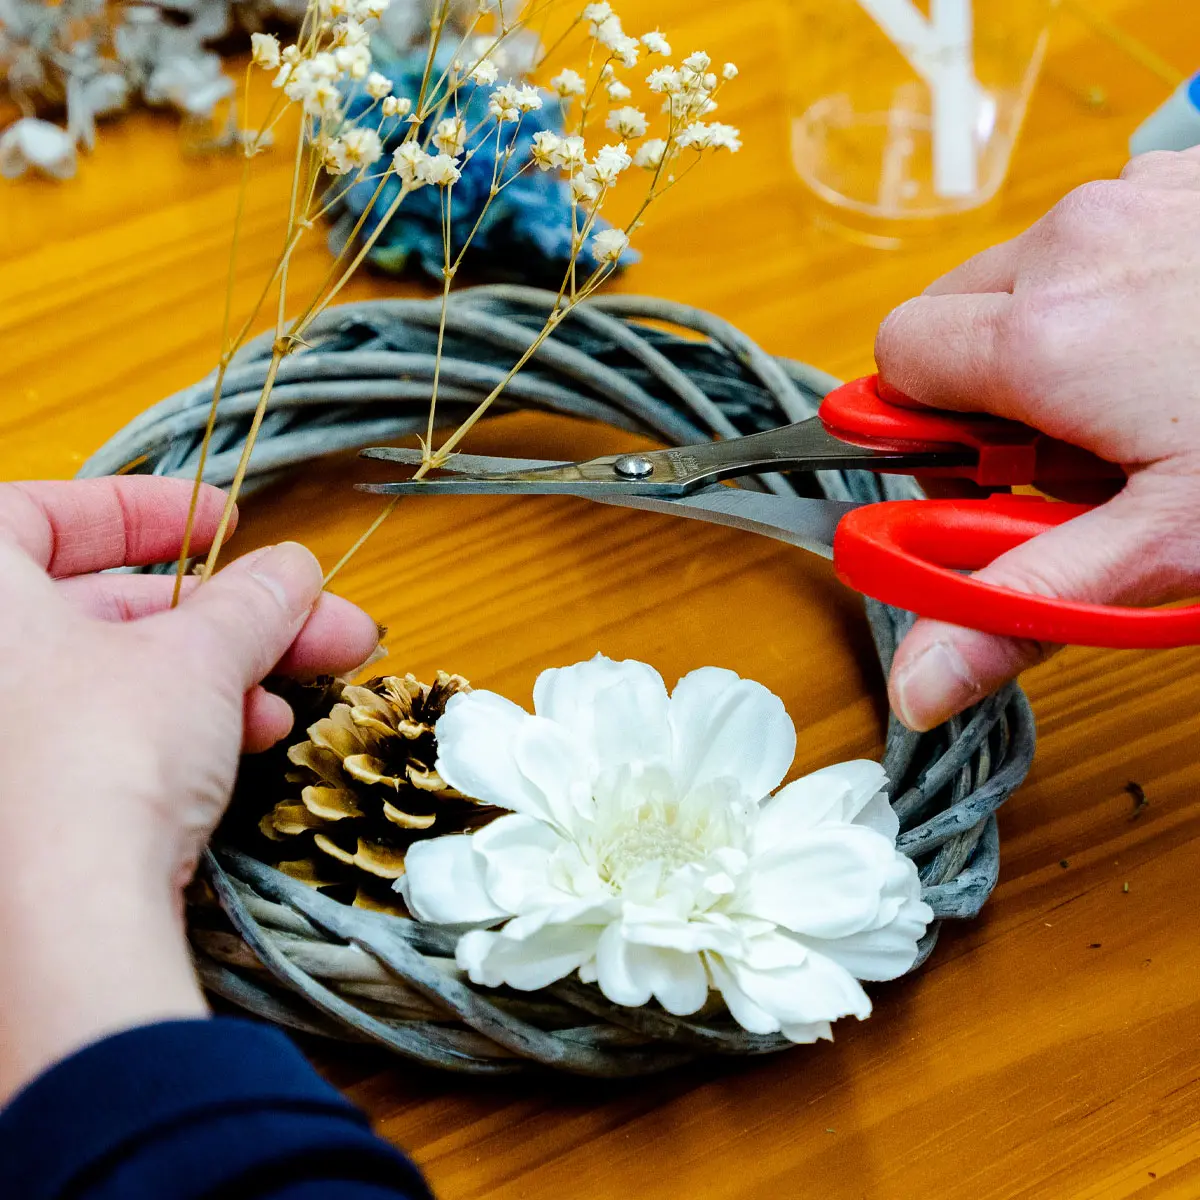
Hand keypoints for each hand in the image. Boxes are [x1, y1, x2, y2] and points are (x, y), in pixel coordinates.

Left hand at [0, 477, 377, 1101]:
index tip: (227, 522)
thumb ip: (252, 601)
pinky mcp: (17, 806)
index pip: (47, 512)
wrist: (57, 932)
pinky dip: (176, 728)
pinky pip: (99, 736)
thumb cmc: (95, 762)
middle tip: (309, 619)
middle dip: (224, 615)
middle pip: (102, 607)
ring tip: (294, 690)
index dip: (150, 511)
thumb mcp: (200, 658)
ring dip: (217, 676)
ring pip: (111, 679)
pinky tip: (246, 739)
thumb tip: (294, 570)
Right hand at [874, 148, 1199, 730]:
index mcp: (1042, 338)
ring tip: (1139, 398)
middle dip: (977, 388)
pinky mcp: (1185, 179)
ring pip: (1019, 276)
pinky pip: (1094, 237)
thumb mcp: (1163, 550)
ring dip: (1043, 339)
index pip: (893, 368)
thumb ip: (1021, 608)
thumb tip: (916, 686)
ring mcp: (1134, 197)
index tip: (983, 476)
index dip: (924, 435)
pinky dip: (1108, 290)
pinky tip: (1176, 343)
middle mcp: (1072, 244)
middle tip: (1065, 449)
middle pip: (946, 319)